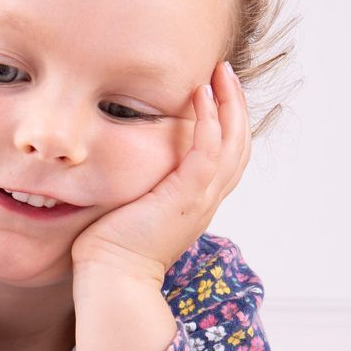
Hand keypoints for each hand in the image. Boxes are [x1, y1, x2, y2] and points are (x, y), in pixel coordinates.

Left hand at [70, 60, 251, 281]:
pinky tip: (199, 96)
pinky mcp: (186, 198)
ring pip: (232, 144)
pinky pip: (207, 152)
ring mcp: (200, 199)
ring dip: (229, 105)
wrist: (112, 277)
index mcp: (197, 202)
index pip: (226, 157)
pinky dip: (209, 121)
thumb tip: (126, 165)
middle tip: (225, 73)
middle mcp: (206, 200)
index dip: (228, 123)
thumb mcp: (135, 208)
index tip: (216, 92)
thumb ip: (142, 184)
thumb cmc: (112, 247)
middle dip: (236, 105)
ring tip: (220, 74)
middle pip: (239, 145)